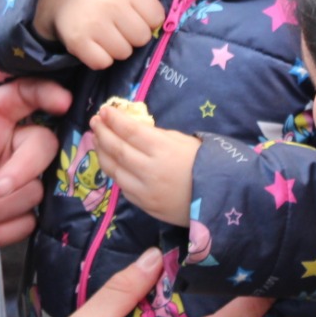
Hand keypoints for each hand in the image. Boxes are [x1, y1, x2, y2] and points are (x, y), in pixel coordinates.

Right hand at [33, 0, 174, 69]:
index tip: (133, 13)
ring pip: (124, 53)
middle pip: (142, 38)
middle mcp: (111, 3)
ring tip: (106, 34)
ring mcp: (93, 23)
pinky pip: (103, 62)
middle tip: (118, 25)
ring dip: (117, 49)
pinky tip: (94, 44)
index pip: (157, 17)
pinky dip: (100, 58)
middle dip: (133, 36)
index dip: (147, 19)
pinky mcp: (78, 41)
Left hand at [91, 104, 198, 225]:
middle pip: (117, 149)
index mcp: (163, 149)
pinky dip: (115, 172)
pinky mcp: (144, 205)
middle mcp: (150, 170)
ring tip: (97, 140)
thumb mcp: (183, 141)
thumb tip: (132, 129)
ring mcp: (145, 191)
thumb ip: (156, 135)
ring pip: (114, 170)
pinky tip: (112, 162)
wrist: (220, 198)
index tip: (104, 110)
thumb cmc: (204, 163)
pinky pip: (123, 187)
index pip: (130, 131)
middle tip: (95, 122)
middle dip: (102, 133)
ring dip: (102, 153)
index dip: (114, 120)